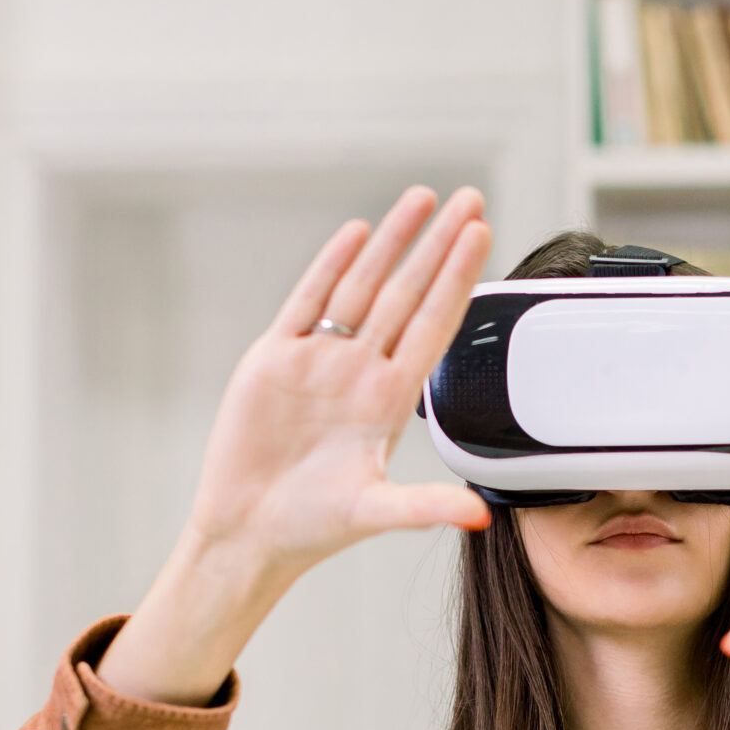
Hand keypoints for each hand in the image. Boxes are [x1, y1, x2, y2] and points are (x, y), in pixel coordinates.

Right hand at [98, 186, 492, 705]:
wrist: (247, 531)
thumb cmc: (311, 527)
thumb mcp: (375, 514)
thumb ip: (426, 508)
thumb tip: (479, 518)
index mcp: (390, 401)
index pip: (434, 325)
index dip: (459, 280)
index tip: (482, 238)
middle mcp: (361, 371)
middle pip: (408, 293)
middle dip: (438, 246)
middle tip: (469, 200)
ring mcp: (320, 360)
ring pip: (362, 285)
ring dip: (392, 242)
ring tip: (421, 198)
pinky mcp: (276, 358)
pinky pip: (309, 300)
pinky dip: (331, 265)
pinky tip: (358, 234)